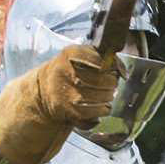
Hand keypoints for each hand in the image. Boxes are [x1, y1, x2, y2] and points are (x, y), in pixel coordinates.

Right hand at [0, 45, 121, 163]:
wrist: (43, 92)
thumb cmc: (67, 72)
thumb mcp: (76, 56)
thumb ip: (98, 56)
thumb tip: (121, 69)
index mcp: (71, 53)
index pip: (103, 60)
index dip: (113, 67)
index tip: (113, 71)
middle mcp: (67, 71)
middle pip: (105, 79)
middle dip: (112, 83)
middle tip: (111, 85)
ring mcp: (68, 91)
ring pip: (103, 95)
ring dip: (109, 97)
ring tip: (105, 95)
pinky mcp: (70, 109)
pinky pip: (98, 110)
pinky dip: (104, 109)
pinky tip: (102, 107)